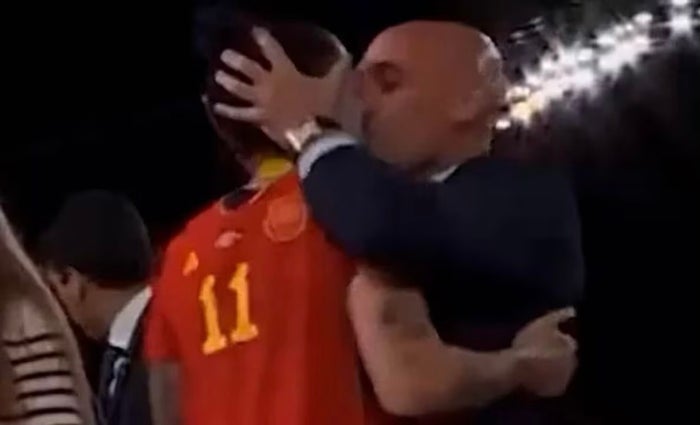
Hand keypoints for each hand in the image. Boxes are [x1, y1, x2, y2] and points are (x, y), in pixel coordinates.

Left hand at [212, 27, 351, 148]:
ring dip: (229, 82)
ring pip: (241, 90)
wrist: (317, 136)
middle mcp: (270, 85)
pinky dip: (229, 111)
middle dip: (237, 60)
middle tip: (226, 55)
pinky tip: (217, 107)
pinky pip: (242, 115)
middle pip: (249, 69)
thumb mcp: (336, 85)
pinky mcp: (260, 120)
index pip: (273, 51)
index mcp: (287, 73)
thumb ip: (339, 70)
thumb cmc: (326, 108)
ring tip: (219, 76)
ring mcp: (262, 103)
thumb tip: (347, 56)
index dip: (264, 40)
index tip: (256, 32)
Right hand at [512, 308, 577, 397]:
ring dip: (554, 367)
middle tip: (542, 351)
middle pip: (567, 357)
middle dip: (558, 354)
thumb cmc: (529, 344)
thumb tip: (572, 310)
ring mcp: (565, 379)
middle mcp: (573, 364)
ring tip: (538, 363)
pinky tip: (537, 374)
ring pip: (561, 370)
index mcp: (572, 347)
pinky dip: (548, 379)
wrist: (517, 370)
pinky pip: (553, 383)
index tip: (546, 339)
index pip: (570, 342)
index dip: (558, 340)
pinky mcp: (555, 391)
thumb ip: (559, 316)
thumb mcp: (542, 323)